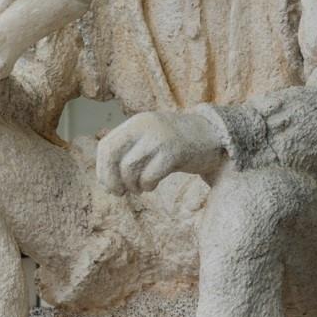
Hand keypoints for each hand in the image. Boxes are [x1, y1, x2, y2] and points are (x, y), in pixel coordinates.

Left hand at [96, 111, 225, 195]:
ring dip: (132, 185)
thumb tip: (106, 181)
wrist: (214, 136)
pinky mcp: (174, 152)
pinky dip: (147, 185)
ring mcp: (159, 138)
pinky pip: (149, 175)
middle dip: (110, 179)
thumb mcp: (151, 140)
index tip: (110, 185)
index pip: (106, 146)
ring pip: (129, 168)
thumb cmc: (179, 144)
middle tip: (120, 193)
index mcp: (136, 123)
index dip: (102, 169)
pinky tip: (153, 185)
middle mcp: (145, 126)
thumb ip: (130, 152)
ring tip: (141, 188)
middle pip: (112, 155)